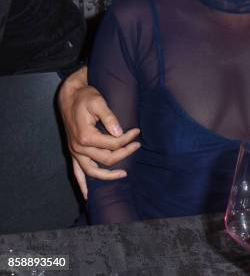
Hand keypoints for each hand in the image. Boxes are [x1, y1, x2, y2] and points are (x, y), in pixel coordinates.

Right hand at [58, 67, 140, 198]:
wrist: (69, 96)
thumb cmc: (85, 97)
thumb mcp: (98, 102)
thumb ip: (109, 117)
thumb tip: (120, 132)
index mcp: (86, 136)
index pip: (113, 144)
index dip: (128, 139)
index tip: (137, 131)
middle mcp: (78, 148)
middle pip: (106, 159)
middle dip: (125, 153)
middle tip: (137, 145)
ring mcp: (74, 152)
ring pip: (92, 172)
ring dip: (108, 176)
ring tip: (124, 175)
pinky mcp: (73, 153)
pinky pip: (77, 173)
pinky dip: (83, 185)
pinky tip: (88, 196)